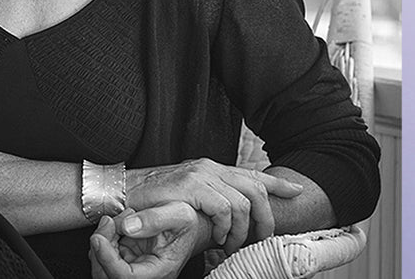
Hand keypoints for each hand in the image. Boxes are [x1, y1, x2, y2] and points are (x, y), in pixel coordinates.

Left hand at [89, 203, 205, 278]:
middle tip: (109, 221)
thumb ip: (155, 219)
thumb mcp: (179, 214)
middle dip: (101, 246)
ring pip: (101, 266)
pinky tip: (118, 224)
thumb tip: (127, 226)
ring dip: (102, 240)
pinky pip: (103, 256)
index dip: (106, 259)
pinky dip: (105, 238)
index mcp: (160, 271)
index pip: (125, 276)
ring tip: (119, 219)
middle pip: (106, 274)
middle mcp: (143, 276)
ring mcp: (132, 270)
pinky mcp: (124, 261)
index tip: (98, 238)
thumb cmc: (187, 225)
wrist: (190, 226)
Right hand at [126, 159, 303, 251]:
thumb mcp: (187, 200)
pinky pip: (223, 207)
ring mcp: (200, 175)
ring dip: (242, 230)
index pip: (252, 174)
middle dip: (265, 218)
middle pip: (255, 189)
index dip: (277, 183)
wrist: (117, 196)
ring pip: (242, 202)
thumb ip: (209, 202)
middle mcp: (210, 168)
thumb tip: (233, 219)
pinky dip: (225, 227)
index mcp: (212, 170)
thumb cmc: (150, 204)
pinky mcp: (189, 186)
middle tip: (261, 240)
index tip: (296, 191)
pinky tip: (218, 240)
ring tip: (232, 246)